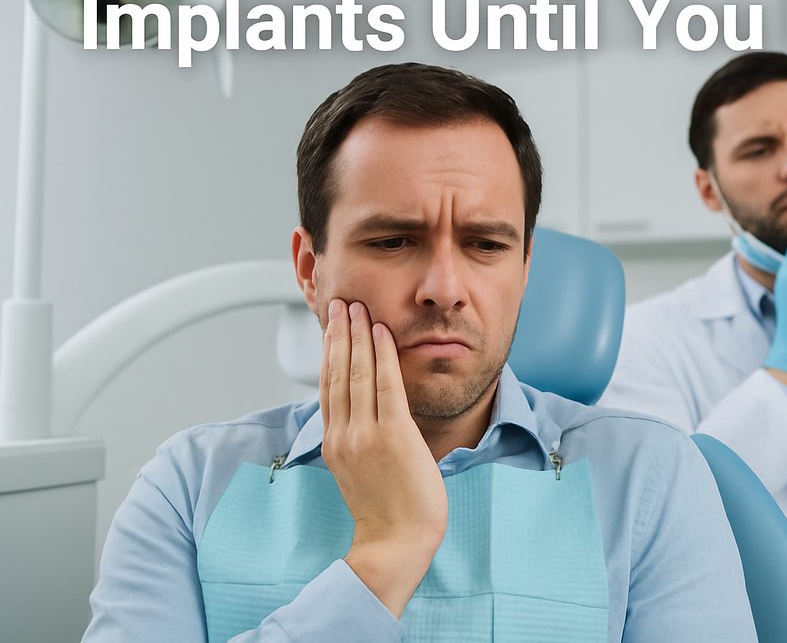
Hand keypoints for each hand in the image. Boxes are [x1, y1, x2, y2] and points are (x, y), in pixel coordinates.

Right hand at [321, 299, 447, 615]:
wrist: (396, 544)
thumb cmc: (388, 513)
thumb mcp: (359, 472)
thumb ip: (357, 442)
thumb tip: (360, 419)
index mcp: (335, 444)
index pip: (328, 387)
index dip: (328, 352)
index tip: (331, 325)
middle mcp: (344, 435)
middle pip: (336, 372)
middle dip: (338, 334)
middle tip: (340, 303)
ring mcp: (367, 435)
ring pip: (357, 373)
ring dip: (358, 335)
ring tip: (357, 308)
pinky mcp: (394, 436)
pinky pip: (386, 385)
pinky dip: (382, 355)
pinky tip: (382, 332)